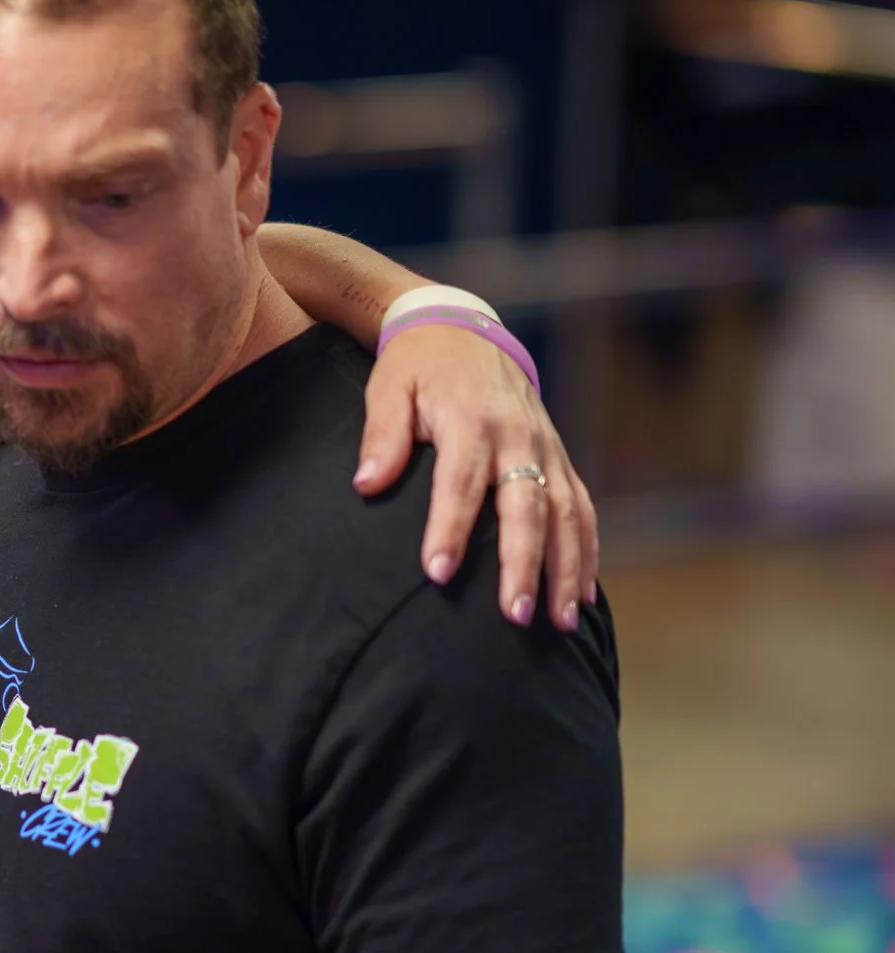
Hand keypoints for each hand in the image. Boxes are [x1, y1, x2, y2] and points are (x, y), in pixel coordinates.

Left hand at [355, 324, 598, 629]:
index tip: (437, 574)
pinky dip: (587, 552)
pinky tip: (582, 596)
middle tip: (513, 616)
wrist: (462, 330)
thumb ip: (381, 436)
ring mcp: (545, 447)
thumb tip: (366, 483)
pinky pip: (581, 508)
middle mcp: (518, 436)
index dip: (450, 529)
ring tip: (559, 622)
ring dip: (565, 569)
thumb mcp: (387, 388)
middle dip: (522, 565)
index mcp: (471, 420)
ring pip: (565, 515)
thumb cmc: (415, 368)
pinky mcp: (558, 457)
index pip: (460, 483)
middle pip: (525, 508)